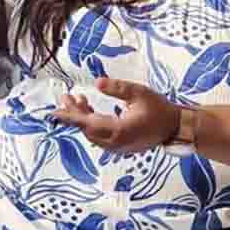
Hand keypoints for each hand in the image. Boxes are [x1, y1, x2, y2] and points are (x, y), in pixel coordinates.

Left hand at [53, 77, 181, 152]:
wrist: (174, 128)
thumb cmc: (159, 110)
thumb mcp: (139, 93)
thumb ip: (118, 88)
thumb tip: (97, 83)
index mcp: (119, 130)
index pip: (88, 123)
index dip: (70, 116)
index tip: (55, 112)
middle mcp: (115, 142)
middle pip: (86, 129)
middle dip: (74, 113)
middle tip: (66, 97)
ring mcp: (117, 146)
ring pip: (91, 133)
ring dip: (82, 118)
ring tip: (78, 99)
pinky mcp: (119, 146)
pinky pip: (98, 136)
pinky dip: (91, 123)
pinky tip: (89, 109)